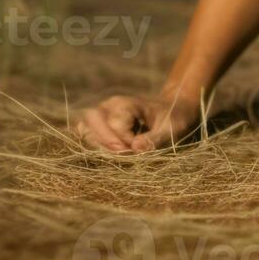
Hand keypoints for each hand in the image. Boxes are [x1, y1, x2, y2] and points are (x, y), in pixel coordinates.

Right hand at [76, 89, 201, 153]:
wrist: (174, 111)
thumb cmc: (174, 119)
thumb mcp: (172, 130)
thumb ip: (155, 139)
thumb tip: (135, 148)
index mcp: (126, 104)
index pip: (114, 125)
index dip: (124, 142)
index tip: (138, 152)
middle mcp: (109, 107)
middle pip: (90, 121)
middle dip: (104, 142)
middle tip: (124, 155)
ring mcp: (101, 116)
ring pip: (84, 129)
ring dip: (97, 146)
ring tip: (118, 156)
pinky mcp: (99, 126)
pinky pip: (87, 136)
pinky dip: (94, 147)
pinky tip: (111, 155)